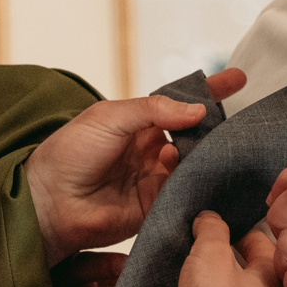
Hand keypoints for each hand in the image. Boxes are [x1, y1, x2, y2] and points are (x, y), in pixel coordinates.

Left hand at [25, 69, 248, 265]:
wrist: (49, 199)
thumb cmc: (69, 153)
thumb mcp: (110, 116)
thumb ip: (154, 110)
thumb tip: (196, 111)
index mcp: (137, 123)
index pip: (180, 103)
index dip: (208, 91)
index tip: (237, 79)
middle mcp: (149, 150)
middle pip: (194, 134)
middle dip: (215, 126)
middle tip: (234, 120)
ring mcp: (154, 179)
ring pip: (193, 163)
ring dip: (202, 153)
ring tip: (202, 144)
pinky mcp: (155, 207)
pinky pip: (183, 192)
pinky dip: (192, 181)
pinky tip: (192, 170)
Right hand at [173, 211, 282, 286]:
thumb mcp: (210, 254)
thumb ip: (212, 230)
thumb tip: (210, 219)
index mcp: (274, 281)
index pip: (265, 246)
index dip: (243, 232)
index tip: (228, 230)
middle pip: (259, 277)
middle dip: (239, 264)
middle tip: (217, 255)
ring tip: (208, 285)